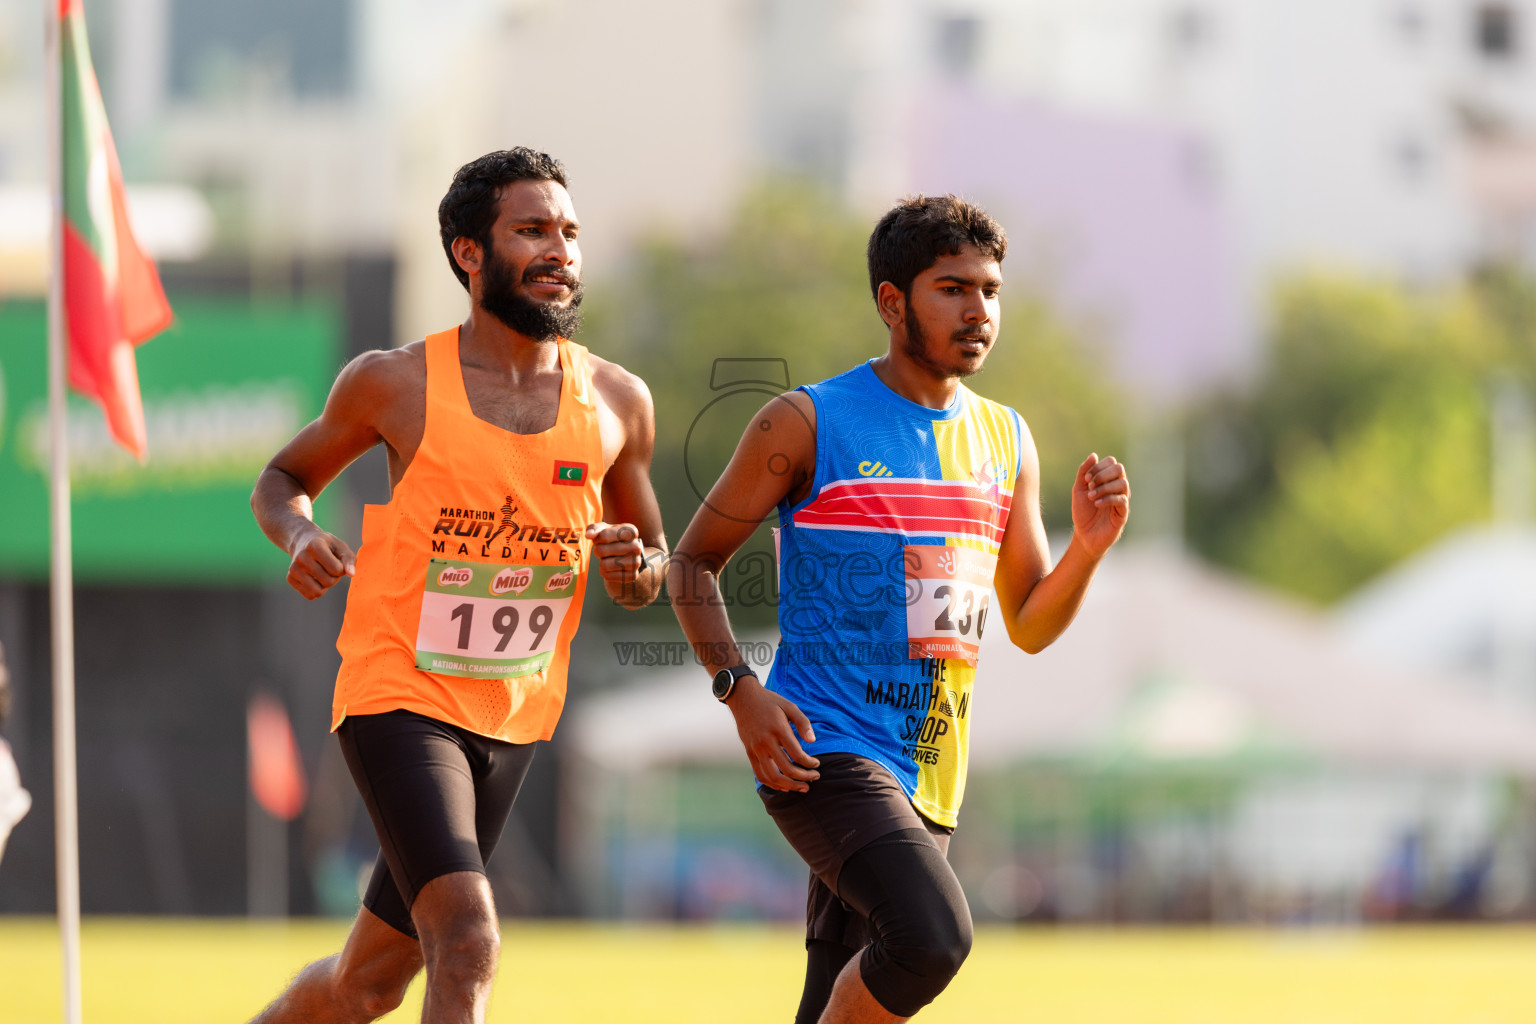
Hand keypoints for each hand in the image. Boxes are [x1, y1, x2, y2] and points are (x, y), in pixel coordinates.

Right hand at [287, 526, 355, 599]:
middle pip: (328, 582)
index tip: (338, 561)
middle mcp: (301, 557)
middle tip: (330, 568)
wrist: (304, 541)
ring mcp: (293, 569)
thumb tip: (352, 574)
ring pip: (318, 592)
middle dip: (334, 578)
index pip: (336, 570)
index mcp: (314, 546)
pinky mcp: (290, 578)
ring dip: (325, 586)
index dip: (342, 568)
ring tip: (323, 573)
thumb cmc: (327, 545)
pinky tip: (314, 578)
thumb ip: (349, 559)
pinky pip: (310, 596)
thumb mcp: (341, 547)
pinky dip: (316, 590)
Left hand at [586, 521, 646, 587]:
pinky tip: (611, 568)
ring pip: (605, 565)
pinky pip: (608, 576)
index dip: (596, 539)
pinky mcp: (632, 575)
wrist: (625, 557)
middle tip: (603, 551)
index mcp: (631, 531)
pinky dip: (605, 573)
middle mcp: (636, 546)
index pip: (604, 535)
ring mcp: (636, 562)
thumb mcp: (603, 530)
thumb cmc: (612, 540)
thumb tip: (588, 535)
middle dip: (598, 551)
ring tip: (608, 559)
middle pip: (602, 550)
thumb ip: (594, 528)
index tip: (599, 540)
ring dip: (602, 562)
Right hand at [726, 677, 819, 792]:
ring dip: (789, 785)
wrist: (743, 698)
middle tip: (815, 777)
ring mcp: (756, 749)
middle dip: (804, 777)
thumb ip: (803, 723)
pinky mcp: (749, 753)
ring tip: (802, 787)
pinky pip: (760, 774)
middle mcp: (766, 742)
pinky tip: (784, 786)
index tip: (817, 764)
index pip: (797, 754)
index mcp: (778, 729)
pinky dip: (772, 784)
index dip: (810, 763)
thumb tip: (813, 741)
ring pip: (772, 776)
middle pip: (786, 768)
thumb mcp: (789, 706)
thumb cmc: (770, 702)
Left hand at [1071, 453, 1128, 556]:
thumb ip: (1084, 472)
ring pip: (1123, 483)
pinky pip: (1122, 500)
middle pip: (1119, 469)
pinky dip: (1107, 499)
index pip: (1111, 462)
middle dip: (1102, 475)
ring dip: (1104, 487)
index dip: (1098, 467)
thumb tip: (1094, 455)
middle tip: (1090, 485)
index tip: (1086, 479)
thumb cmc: (1083, 512)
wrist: (1084, 535)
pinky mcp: (1123, 513)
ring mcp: (1122, 500)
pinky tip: (1096, 504)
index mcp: (1108, 480)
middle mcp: (1117, 488)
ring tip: (1091, 496)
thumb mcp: (1078, 489)